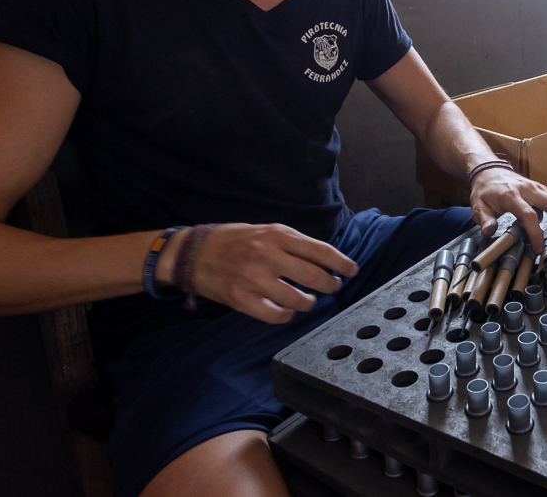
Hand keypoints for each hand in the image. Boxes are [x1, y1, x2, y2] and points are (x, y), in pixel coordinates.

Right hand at [161, 223, 359, 324]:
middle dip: (330, 285)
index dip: (342, 263)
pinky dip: (286, 315)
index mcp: (278, 235)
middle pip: (314, 276)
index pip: (321, 251)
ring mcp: (254, 278)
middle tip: (333, 287)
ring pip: (297, 299)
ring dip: (308, 302)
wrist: (194, 252)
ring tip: (308, 300)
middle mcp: (268, 255)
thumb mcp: (266, 230)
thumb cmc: (235, 240)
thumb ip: (293, 243)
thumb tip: (324, 259)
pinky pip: (275, 315)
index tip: (352, 271)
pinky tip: (287, 311)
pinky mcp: (242, 299)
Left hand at [470, 168, 546, 252]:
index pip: (528, 214)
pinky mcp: (545, 190)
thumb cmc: (485, 191)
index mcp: (512, 195)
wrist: (490, 171)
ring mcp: (540, 188)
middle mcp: (530, 189)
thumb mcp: (478, 206)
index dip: (536, 233)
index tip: (539, 249)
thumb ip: (484, 220)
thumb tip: (488, 232)